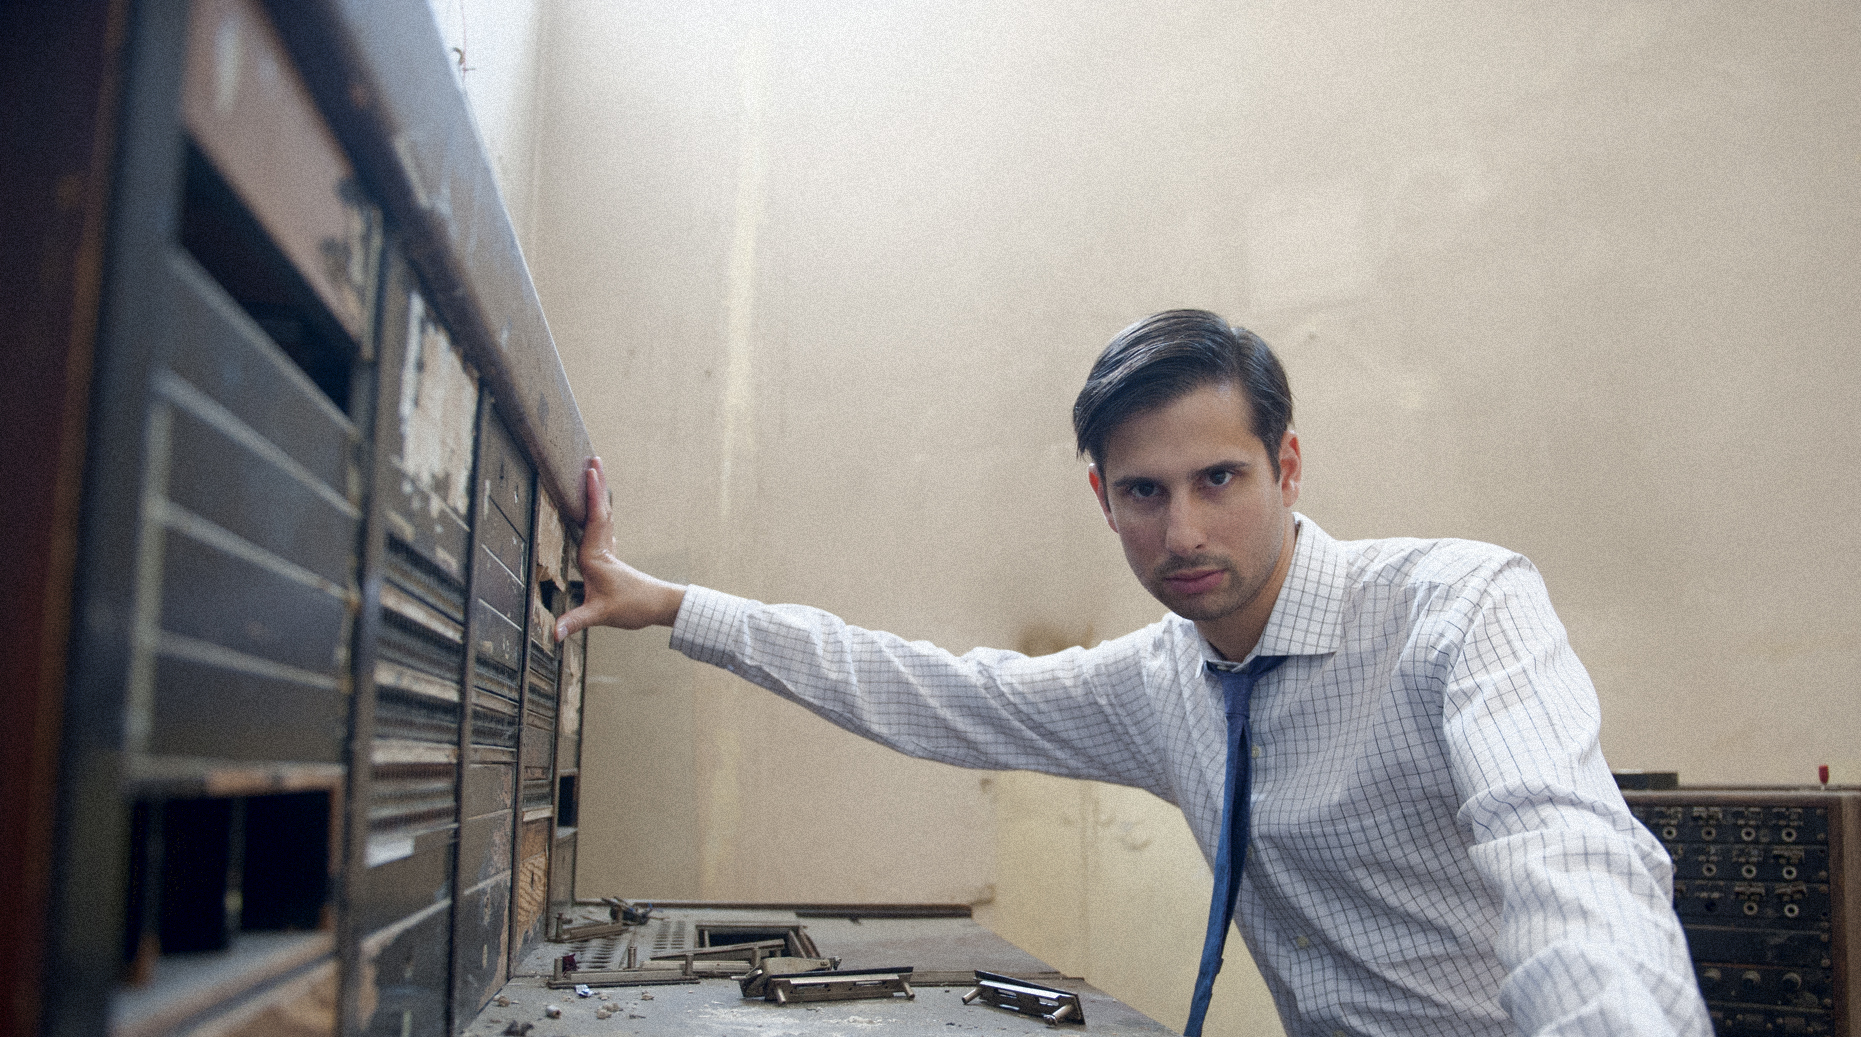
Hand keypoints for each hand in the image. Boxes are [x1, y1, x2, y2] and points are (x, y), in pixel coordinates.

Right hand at [554, 456, 686, 639]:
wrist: (657, 607)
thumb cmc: (633, 607)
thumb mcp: (600, 615)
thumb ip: (576, 622)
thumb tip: (554, 633)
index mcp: (596, 556)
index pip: (595, 518)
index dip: (592, 494)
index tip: (589, 470)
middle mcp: (602, 549)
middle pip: (600, 509)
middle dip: (597, 484)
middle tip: (595, 458)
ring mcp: (607, 552)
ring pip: (603, 516)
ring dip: (600, 494)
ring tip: (595, 473)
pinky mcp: (609, 558)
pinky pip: (602, 526)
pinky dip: (599, 511)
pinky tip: (597, 508)